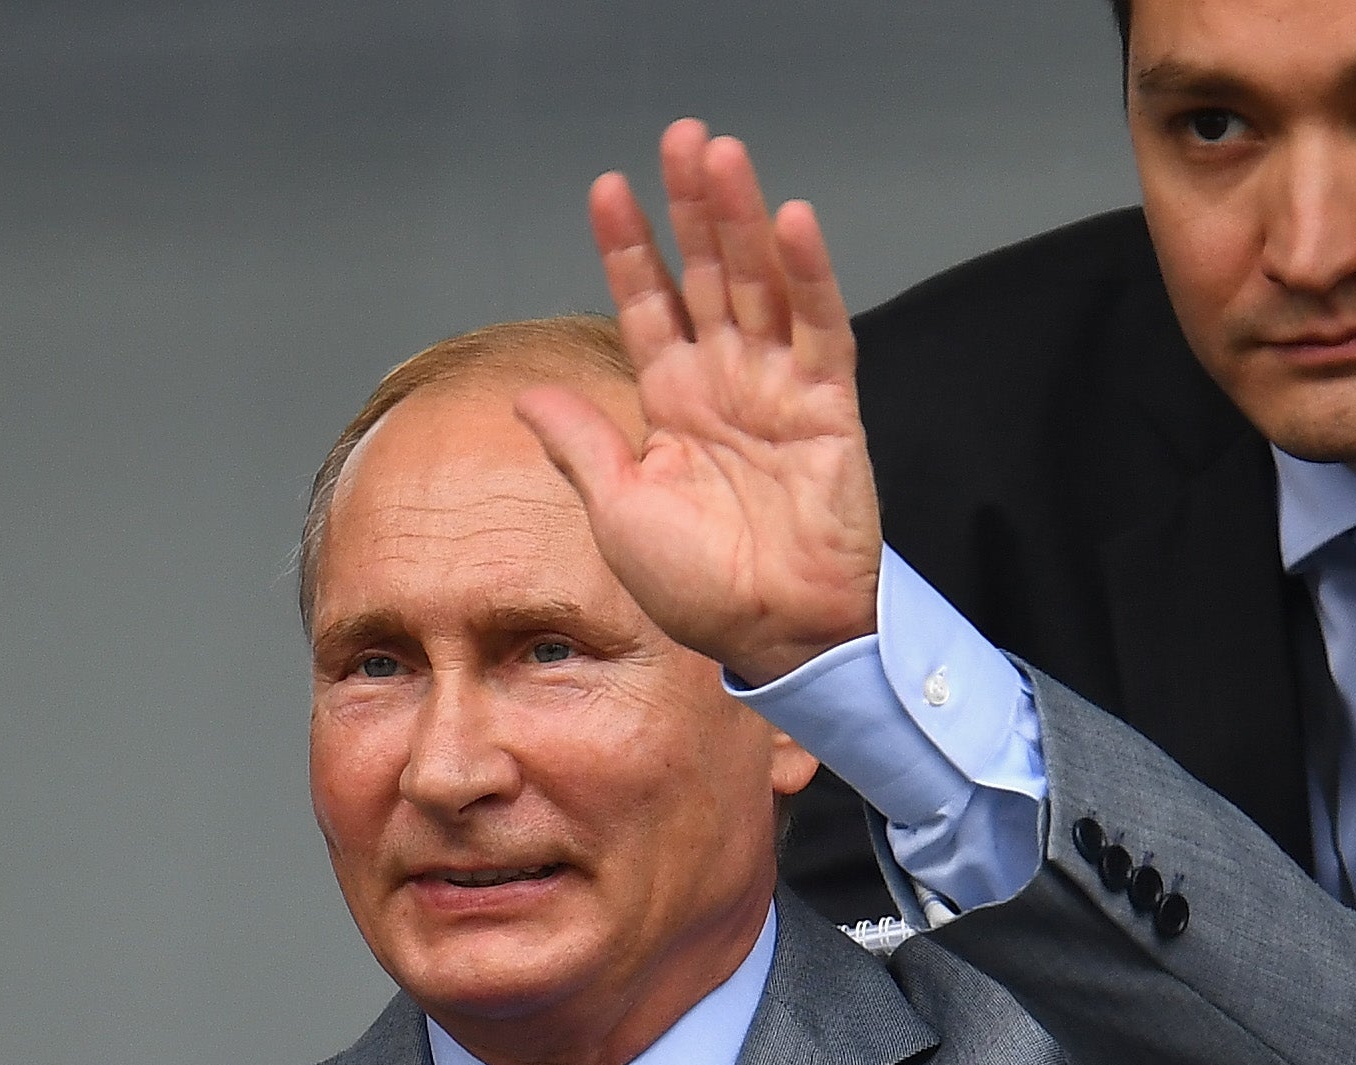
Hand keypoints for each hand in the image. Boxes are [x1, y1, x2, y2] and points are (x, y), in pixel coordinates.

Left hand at [518, 122, 883, 689]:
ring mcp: (779, 390)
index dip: (630, 249)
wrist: (777, 636)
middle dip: (692, 207)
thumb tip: (526, 393)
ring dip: (741, 219)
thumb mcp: (616, 512)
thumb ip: (580, 445)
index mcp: (674, 405)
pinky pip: (819, 329)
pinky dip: (808, 275)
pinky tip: (789, 221)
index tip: (608, 191)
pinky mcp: (829, 409)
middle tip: (681, 137)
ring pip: (758, 284)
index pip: (649, 305)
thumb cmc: (702, 591)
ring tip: (721, 155)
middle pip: (707, 275)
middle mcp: (726, 385)